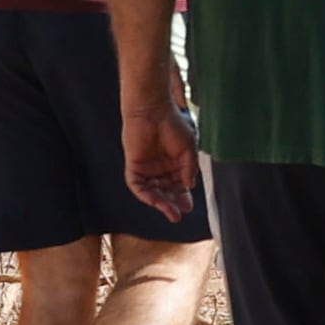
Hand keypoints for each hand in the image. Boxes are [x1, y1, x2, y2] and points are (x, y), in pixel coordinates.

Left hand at [122, 98, 201, 221]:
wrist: (152, 111)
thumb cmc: (173, 125)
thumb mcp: (188, 149)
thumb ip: (189, 169)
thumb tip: (190, 187)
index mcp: (175, 164)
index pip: (179, 186)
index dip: (183, 197)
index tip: (189, 207)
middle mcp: (161, 168)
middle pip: (166, 192)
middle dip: (173, 203)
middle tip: (179, 214)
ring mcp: (147, 169)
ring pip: (153, 192)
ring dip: (161, 203)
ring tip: (170, 212)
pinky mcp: (134, 167)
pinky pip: (138, 186)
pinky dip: (146, 195)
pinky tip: (155, 201)